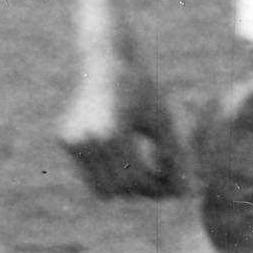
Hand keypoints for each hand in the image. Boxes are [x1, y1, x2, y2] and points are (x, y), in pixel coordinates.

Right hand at [59, 59, 184, 199]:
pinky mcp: (65, 139)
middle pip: (119, 189)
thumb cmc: (142, 87)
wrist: (107, 58)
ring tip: (145, 171)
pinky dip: (108, 173)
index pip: (136, 180)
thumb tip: (187, 194)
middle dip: (142, 190)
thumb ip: (175, 157)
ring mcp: (72, 141)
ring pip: (101, 189)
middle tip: (161, 181)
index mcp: (113, 134)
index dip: (158, 188)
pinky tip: (125, 158)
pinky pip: (88, 174)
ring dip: (124, 186)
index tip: (173, 186)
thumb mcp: (163, 120)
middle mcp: (87, 140)